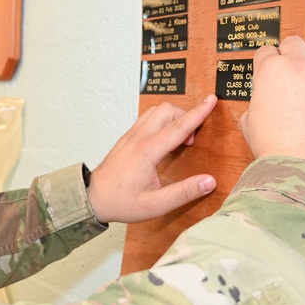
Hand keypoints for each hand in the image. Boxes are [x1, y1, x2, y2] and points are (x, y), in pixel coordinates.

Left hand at [86, 96, 217, 223]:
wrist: (93, 198)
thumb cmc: (122, 203)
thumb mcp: (156, 205)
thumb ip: (184, 192)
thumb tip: (210, 182)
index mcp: (147, 152)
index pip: (178, 127)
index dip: (198, 113)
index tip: (212, 100)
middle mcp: (138, 138)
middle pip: (167, 110)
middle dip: (186, 116)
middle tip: (191, 142)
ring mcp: (130, 135)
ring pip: (156, 111)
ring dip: (173, 117)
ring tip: (181, 141)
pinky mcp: (127, 137)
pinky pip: (147, 118)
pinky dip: (162, 121)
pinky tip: (165, 141)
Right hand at [239, 36, 304, 183]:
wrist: (300, 167)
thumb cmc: (273, 148)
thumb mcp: (250, 120)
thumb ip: (257, 100)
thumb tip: (264, 99)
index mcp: (270, 70)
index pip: (268, 51)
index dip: (269, 64)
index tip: (275, 73)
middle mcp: (299, 65)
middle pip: (294, 43)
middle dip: (292, 57)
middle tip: (295, 75)